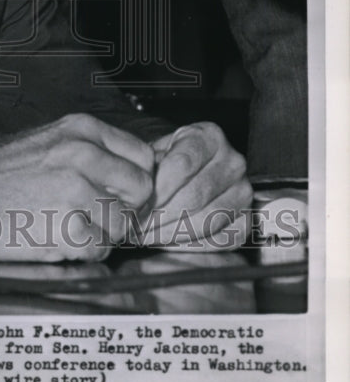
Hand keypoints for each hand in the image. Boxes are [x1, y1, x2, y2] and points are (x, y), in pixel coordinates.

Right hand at [0, 113, 154, 261]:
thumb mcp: (47, 142)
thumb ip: (89, 153)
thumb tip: (128, 176)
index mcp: (80, 129)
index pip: (142, 156)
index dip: (135, 181)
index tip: (121, 195)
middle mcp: (81, 153)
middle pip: (141, 189)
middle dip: (126, 209)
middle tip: (99, 217)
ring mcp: (74, 189)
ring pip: (123, 223)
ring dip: (103, 234)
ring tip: (71, 228)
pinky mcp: (64, 226)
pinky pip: (99, 249)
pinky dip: (83, 253)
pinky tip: (58, 240)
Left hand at [136, 122, 252, 249]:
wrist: (188, 174)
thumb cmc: (167, 163)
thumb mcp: (154, 153)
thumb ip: (148, 169)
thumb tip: (136, 196)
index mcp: (210, 137)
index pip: (182, 165)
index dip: (157, 188)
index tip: (139, 202)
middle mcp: (233, 161)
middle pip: (194, 195)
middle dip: (160, 215)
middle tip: (136, 225)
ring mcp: (243, 191)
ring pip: (206, 220)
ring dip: (171, 233)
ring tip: (147, 235)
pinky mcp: (246, 219)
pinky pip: (219, 240)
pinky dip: (190, 244)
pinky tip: (168, 240)